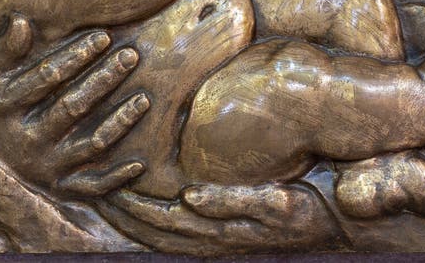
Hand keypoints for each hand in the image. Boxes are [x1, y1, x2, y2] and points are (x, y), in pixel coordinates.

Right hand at [0, 14, 148, 197]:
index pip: (47, 78)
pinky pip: (92, 186)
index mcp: (5, 109)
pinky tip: (140, 164)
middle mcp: (26, 143)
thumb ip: (5, 48)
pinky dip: (116, 178)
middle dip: (104, 79)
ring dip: (120, 122)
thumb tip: (22, 20)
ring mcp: (45, 168)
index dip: (76, 56)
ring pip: (90, 144)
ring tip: (144, 98)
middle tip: (131, 56)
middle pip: (72, 107)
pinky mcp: (60, 188)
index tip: (103, 36)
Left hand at [105, 181, 337, 252]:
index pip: (162, 219)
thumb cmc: (304, 212)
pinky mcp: (225, 236)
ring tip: (107, 197)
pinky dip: (156, 223)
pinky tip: (145, 210)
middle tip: (91, 188)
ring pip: (163, 235)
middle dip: (123, 212)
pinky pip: (180, 235)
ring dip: (133, 219)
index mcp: (217, 230)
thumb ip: (231, 202)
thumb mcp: (275, 204)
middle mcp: (211, 240)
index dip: (132, 205)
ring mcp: (217, 241)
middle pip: (155, 229)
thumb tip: (189, 197)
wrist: (333, 227)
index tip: (106, 184)